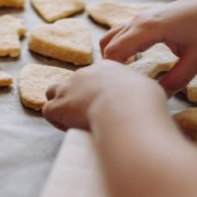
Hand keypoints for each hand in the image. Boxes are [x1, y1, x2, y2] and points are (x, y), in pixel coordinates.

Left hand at [43, 60, 163, 130]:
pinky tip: (70, 129)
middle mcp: (84, 74)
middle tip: (89, 115)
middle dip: (77, 98)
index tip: (104, 105)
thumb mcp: (149, 89)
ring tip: (74, 121)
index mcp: (106, 67)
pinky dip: (56, 121)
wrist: (126, 109)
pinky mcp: (58, 105)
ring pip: (52, 92)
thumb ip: (142, 91)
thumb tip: (148, 99)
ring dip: (60, 105)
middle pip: (73, 82)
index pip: (94, 76)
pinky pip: (48, 111)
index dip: (96, 91)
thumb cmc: (142, 101)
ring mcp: (68, 88)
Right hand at [100, 0, 196, 93]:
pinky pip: (122, 31)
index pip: (114, 51)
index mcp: (149, 28)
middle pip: (107, 44)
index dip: (114, 72)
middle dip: (110, 66)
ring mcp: (140, 15)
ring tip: (128, 74)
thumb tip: (158, 96)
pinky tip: (135, 60)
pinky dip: (121, 45)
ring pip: (111, 35)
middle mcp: (139, 19)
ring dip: (113, 53)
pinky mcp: (145, 16)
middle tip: (125, 86)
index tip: (126, 88)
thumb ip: (177, 80)